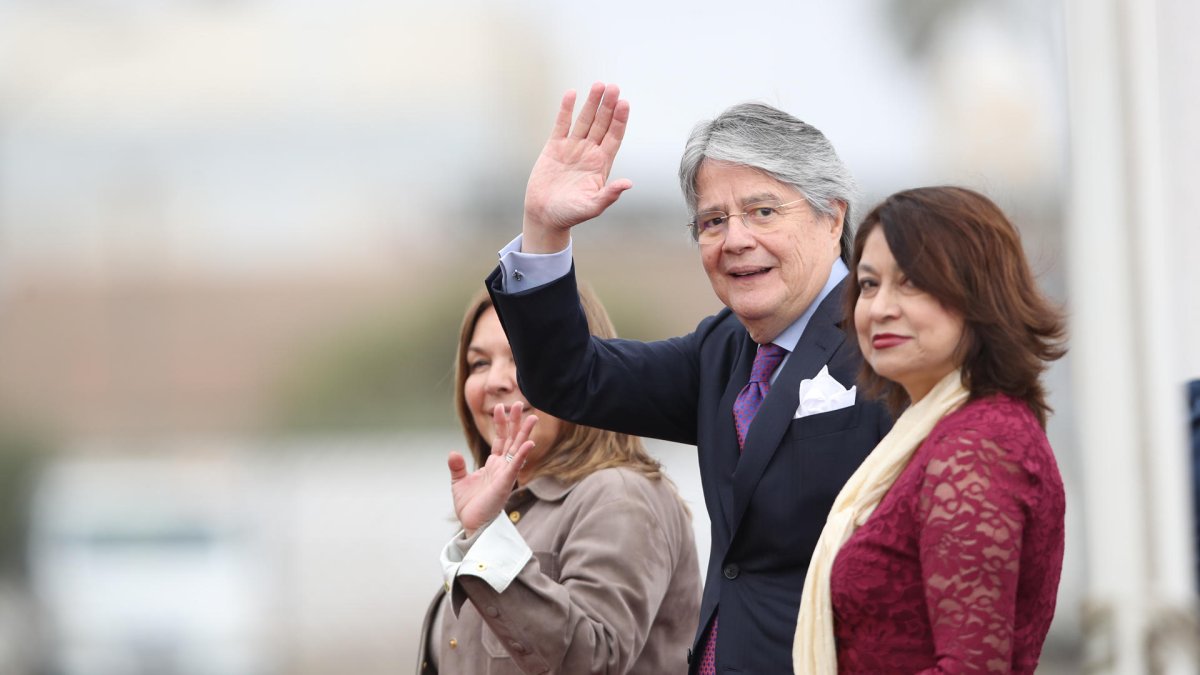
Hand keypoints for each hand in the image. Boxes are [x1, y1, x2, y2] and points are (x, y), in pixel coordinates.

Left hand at [447, 402, 537, 535]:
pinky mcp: (505, 484)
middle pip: (512, 439)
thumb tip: (453, 452)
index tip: (501, 407)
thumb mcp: (459, 482)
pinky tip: (528, 444)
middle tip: (520, 404)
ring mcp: (505, 474)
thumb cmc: (470, 506)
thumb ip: (457, 466)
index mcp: (493, 465)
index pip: (500, 440)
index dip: (501, 423)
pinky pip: (515, 467)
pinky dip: (522, 455)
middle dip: (516, 422)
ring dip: (525, 434)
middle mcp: (502, 467)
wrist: (472, 525)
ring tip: (533, 418)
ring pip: (518, 450)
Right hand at [522, 82, 631, 252]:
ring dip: (591, 103)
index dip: (620, 120)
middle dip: (608, 106)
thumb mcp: (592, 207)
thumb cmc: (570, 214)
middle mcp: (589, 152)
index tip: (625, 103)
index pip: (614, 137)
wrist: (544, 215)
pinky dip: (566, 109)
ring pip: (584, 120)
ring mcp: (572, 147)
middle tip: (614, 87)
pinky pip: (562, 124)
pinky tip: (572, 94)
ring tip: (599, 85)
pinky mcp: (554, 146)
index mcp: (601, 164)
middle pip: (602, 124)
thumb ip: (609, 195)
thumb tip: (628, 184)